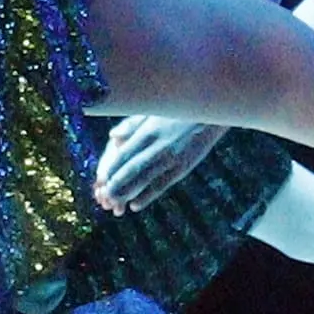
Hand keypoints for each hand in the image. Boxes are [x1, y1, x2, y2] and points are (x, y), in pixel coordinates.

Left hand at [92, 112, 221, 212]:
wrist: (213, 111)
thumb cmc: (181, 108)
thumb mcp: (155, 111)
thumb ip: (133, 125)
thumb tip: (113, 136)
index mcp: (149, 131)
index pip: (124, 153)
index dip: (111, 168)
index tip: (100, 179)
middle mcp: (159, 146)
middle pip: (132, 169)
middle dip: (116, 184)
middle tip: (103, 196)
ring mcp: (172, 158)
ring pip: (145, 180)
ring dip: (128, 193)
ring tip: (114, 204)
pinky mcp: (184, 166)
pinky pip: (163, 184)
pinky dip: (148, 196)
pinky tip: (136, 205)